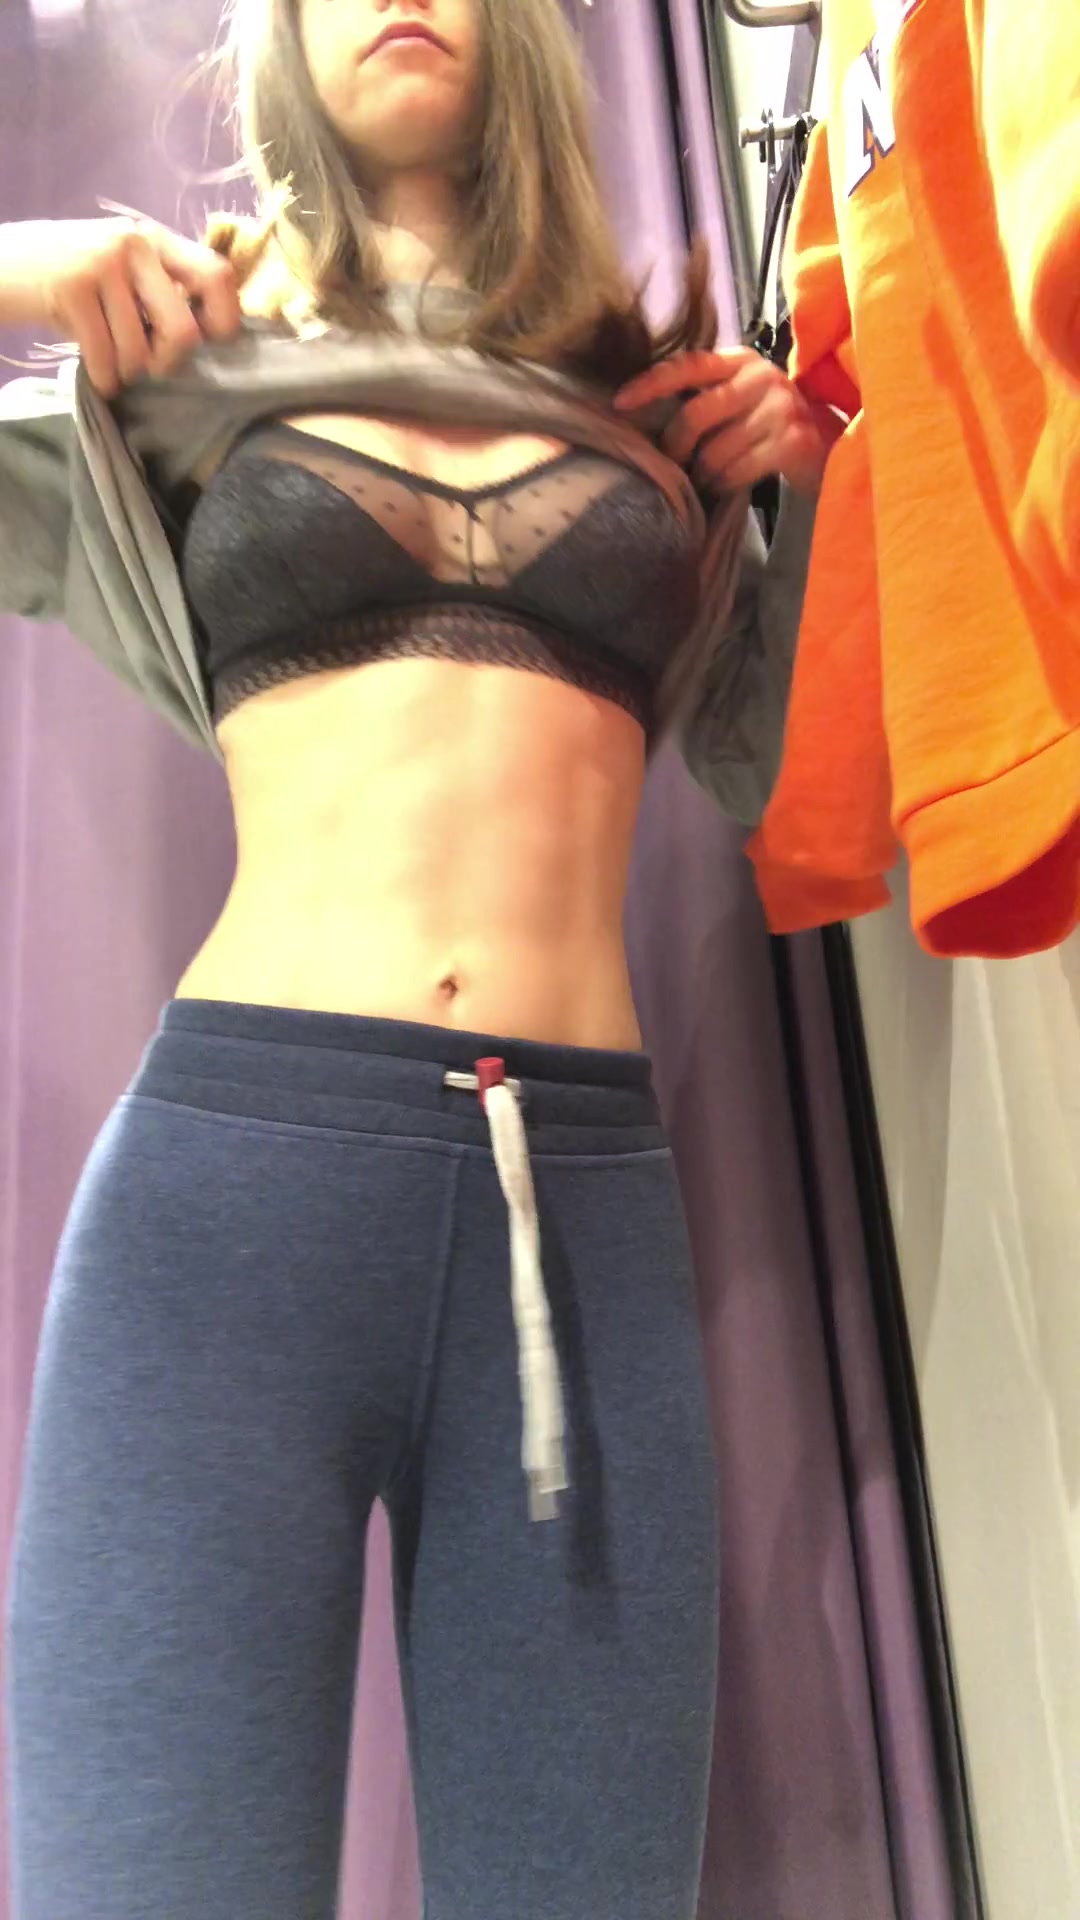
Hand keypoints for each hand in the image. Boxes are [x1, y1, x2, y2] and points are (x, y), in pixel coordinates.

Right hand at [34, 215, 242, 398]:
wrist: (1, 263)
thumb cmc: (68, 277)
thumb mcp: (119, 269)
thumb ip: (160, 288)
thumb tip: (205, 335)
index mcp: (154, 240)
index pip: (218, 276)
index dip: (224, 321)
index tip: (206, 344)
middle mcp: (133, 244)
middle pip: (183, 330)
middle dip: (167, 363)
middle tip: (148, 364)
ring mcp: (101, 264)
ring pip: (140, 352)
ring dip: (128, 373)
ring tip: (112, 362)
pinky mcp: (71, 288)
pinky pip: (105, 357)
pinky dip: (105, 379)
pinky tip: (98, 375)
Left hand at [614, 347, 843, 498]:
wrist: (828, 445)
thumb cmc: (770, 425)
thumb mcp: (741, 398)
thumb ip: (706, 396)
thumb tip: (645, 417)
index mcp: (741, 360)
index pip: (687, 364)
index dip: (651, 383)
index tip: (619, 402)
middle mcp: (761, 376)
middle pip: (695, 415)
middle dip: (675, 448)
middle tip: (672, 466)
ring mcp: (780, 407)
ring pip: (714, 451)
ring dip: (702, 474)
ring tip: (704, 480)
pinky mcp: (792, 441)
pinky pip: (737, 471)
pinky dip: (723, 485)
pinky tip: (724, 487)